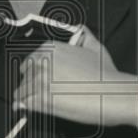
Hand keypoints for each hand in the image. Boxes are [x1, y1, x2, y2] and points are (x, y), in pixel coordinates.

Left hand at [12, 26, 137, 137]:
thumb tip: (81, 28)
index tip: (40, 79)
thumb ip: (85, 36)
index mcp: (51, 48)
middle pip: (25, 76)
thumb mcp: (96, 47)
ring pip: (23, 91)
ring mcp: (40, 81)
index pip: (30, 61)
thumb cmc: (107, 75)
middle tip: (42, 92)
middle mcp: (43, 62)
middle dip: (31, 84)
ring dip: (28, 97)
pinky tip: (28, 108)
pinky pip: (24, 103)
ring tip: (36, 101)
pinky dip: (24, 107)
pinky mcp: (41, 100)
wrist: (115, 94)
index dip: (34, 72)